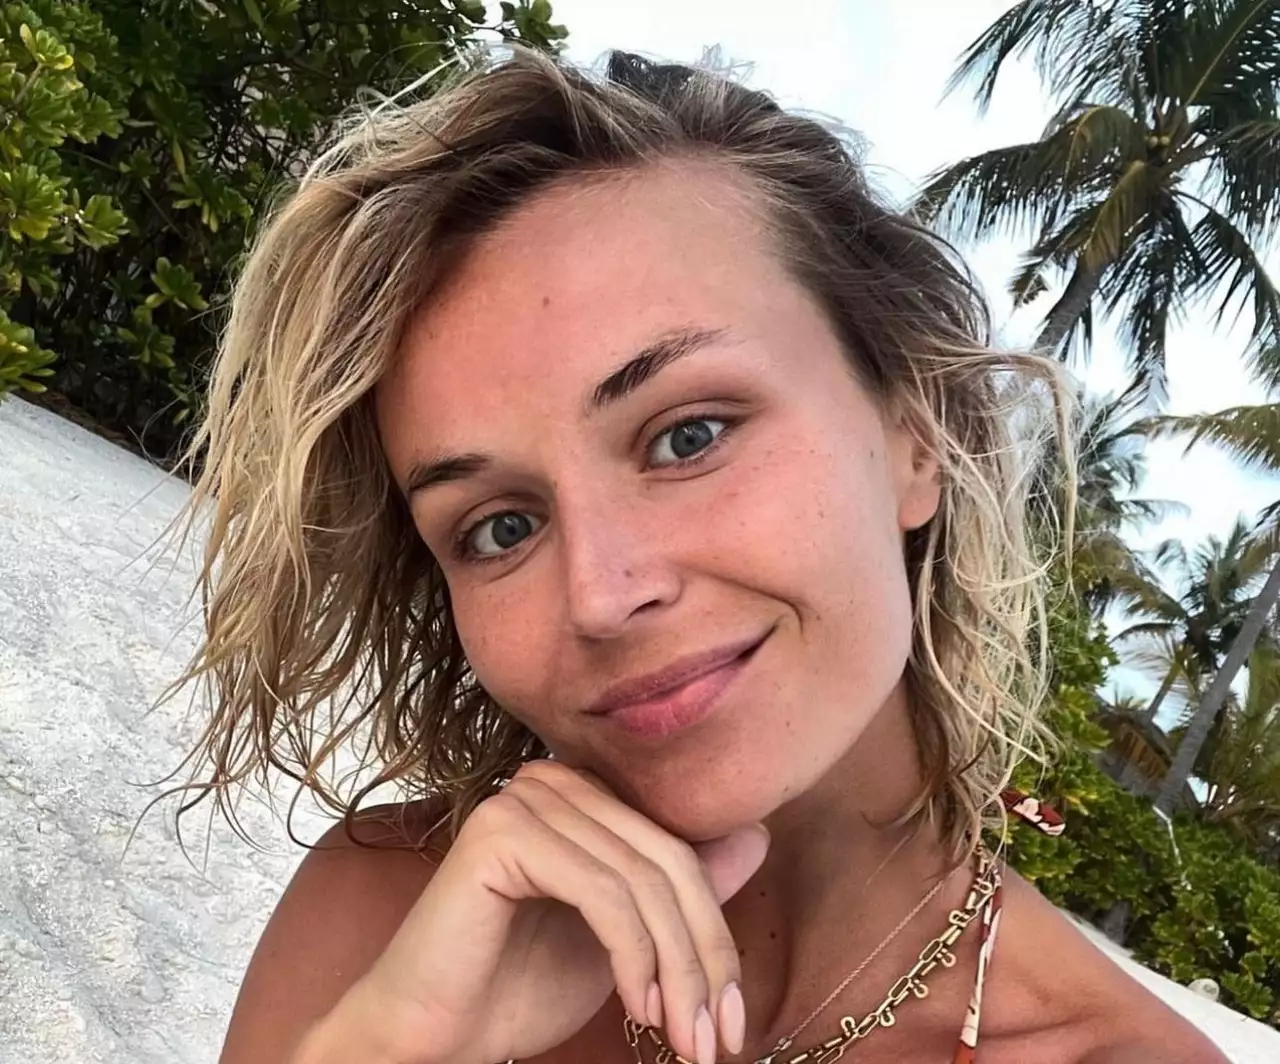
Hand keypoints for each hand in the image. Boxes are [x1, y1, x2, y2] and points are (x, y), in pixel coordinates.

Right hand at [322, 760, 769, 1063]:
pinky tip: (639, 1009)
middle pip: (667, 862)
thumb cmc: (518, 990)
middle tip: (718, 1039)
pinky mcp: (501, 832)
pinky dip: (634, 957)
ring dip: (677, 970)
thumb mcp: (624, 943)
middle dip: (704, 958)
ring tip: (685, 1040)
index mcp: (581, 795)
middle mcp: (553, 782)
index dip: (715, 934)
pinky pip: (602, 892)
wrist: (430, 1037)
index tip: (732, 1018)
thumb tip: (758, 836)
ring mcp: (523, 800)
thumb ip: (677, 890)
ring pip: (642, 881)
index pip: (678, 849)